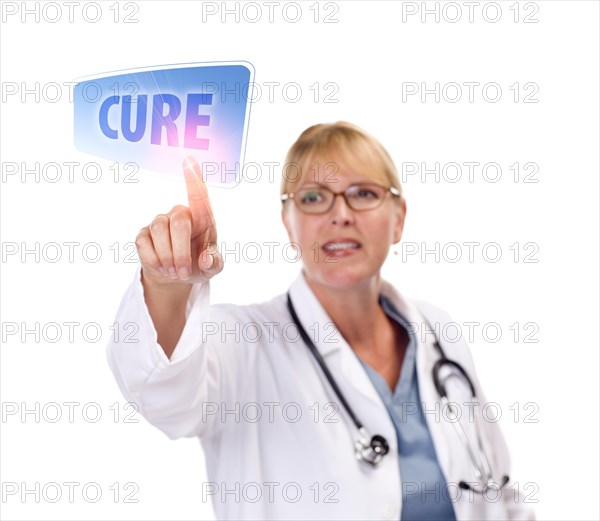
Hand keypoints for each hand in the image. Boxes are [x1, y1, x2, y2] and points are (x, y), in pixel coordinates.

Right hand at [135, 157, 223, 285]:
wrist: (175, 278)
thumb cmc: (198, 265)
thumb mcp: (212, 268)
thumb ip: (214, 263)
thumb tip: (207, 258)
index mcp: (203, 219)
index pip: (199, 196)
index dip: (194, 178)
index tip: (189, 159)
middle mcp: (180, 215)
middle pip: (179, 221)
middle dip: (182, 251)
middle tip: (183, 272)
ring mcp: (160, 222)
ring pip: (159, 231)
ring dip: (168, 257)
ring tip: (175, 272)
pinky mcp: (143, 234)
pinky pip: (144, 243)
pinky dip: (154, 260)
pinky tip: (162, 268)